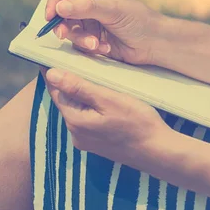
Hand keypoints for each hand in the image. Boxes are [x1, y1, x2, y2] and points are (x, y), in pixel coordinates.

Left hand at [41, 67, 175, 169]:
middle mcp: (75, 133)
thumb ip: (79, 87)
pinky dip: (89, 105)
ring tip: (86, 74)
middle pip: (65, 101)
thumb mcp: (108, 99)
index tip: (50, 57)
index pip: (55, 92)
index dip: (53, 73)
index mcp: (75, 121)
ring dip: (79, 94)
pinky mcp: (96, 143)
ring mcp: (85, 140)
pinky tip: (99, 96)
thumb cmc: (137, 123)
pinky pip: (86, 118)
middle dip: (66, 82)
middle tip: (71, 60)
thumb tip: (51, 74)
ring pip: (76, 109)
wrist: (159, 152)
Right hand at [45, 0, 162, 65]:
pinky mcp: (91, 39)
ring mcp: (89, 22)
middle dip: (64, 26)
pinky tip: (105, 48)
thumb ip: (85, 7)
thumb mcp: (111, 10)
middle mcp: (88, 3)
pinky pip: (79, 44)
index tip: (50, 16)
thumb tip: (59, 7)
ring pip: (70, 31)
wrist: (153, 43)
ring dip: (81, 39)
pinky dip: (89, 47)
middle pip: (62, 13)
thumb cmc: (137, 20)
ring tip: (96, 44)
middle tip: (62, 34)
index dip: (55, 2)